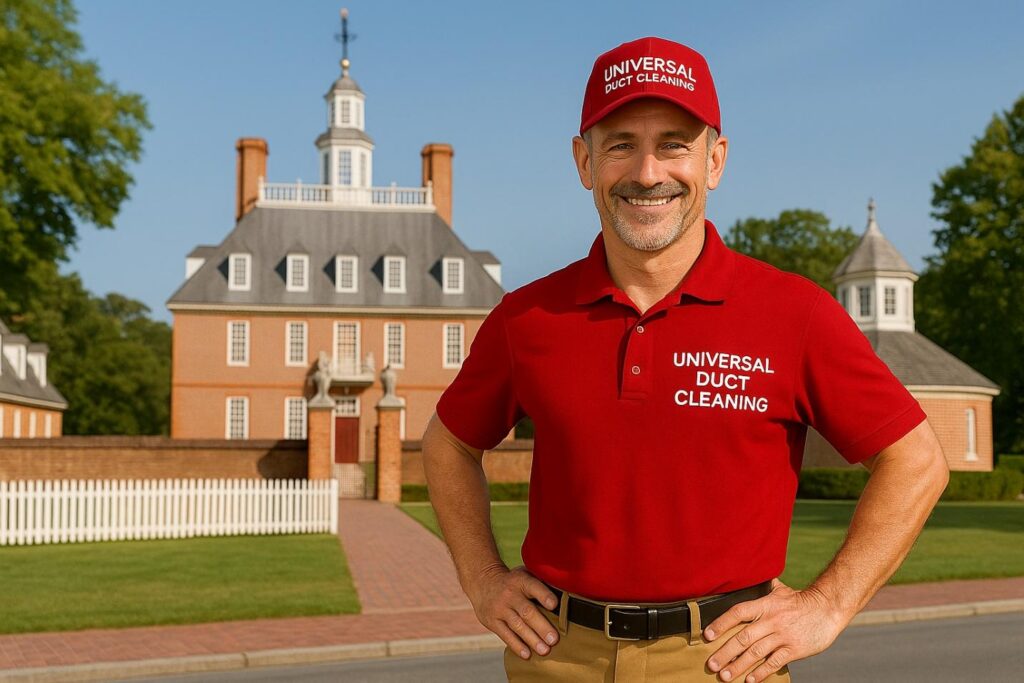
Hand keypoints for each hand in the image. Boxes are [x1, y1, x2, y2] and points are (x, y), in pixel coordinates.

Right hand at [465, 564, 559, 659]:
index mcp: (521, 580)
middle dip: (541, 626)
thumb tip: (565, 597)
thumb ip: (540, 583)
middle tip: (554, 639)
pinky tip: (527, 654)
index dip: (544, 595)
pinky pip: (505, 635)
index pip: (533, 587)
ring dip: (532, 639)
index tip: (555, 605)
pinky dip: (516, 645)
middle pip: (527, 611)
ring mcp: (500, 608)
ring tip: (545, 650)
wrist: (483, 581)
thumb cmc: (513, 581)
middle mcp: (510, 594)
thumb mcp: (524, 574)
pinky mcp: (492, 621)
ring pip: (517, 625)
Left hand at [703, 579, 846, 681]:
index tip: (707, 635)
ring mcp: (782, 636)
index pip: (738, 613)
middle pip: (743, 637)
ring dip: (738, 666)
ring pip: (755, 653)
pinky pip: (774, 662)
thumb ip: (764, 588)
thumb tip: (751, 575)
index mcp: (765, 605)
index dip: (721, 623)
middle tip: (711, 665)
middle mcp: (771, 620)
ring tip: (725, 676)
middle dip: (724, 653)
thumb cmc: (802, 601)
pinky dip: (761, 672)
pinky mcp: (794, 649)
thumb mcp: (781, 591)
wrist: (828, 608)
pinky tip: (749, 680)